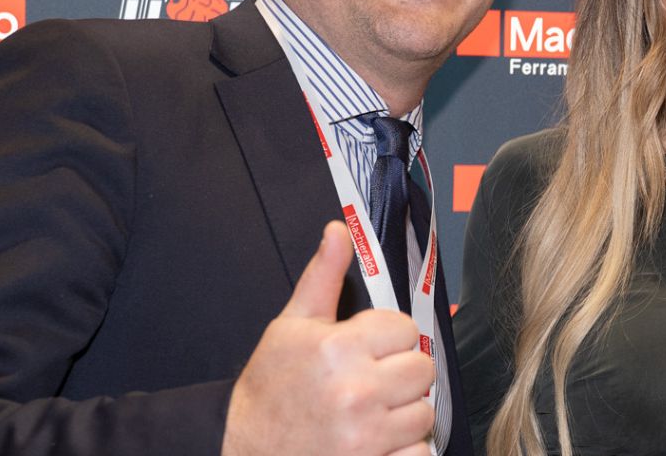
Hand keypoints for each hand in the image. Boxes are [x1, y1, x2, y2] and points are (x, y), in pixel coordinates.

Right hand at [223, 221, 434, 455]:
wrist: (242, 449)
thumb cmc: (270, 388)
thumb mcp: (291, 327)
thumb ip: (322, 277)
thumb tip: (338, 231)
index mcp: (339, 348)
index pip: (405, 329)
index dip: (388, 338)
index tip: (367, 350)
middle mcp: (356, 391)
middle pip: (422, 369)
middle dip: (400, 374)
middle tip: (371, 382)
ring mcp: (366, 435)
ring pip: (424, 412)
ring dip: (403, 414)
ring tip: (371, 413)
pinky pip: (418, 452)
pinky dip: (403, 450)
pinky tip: (375, 442)